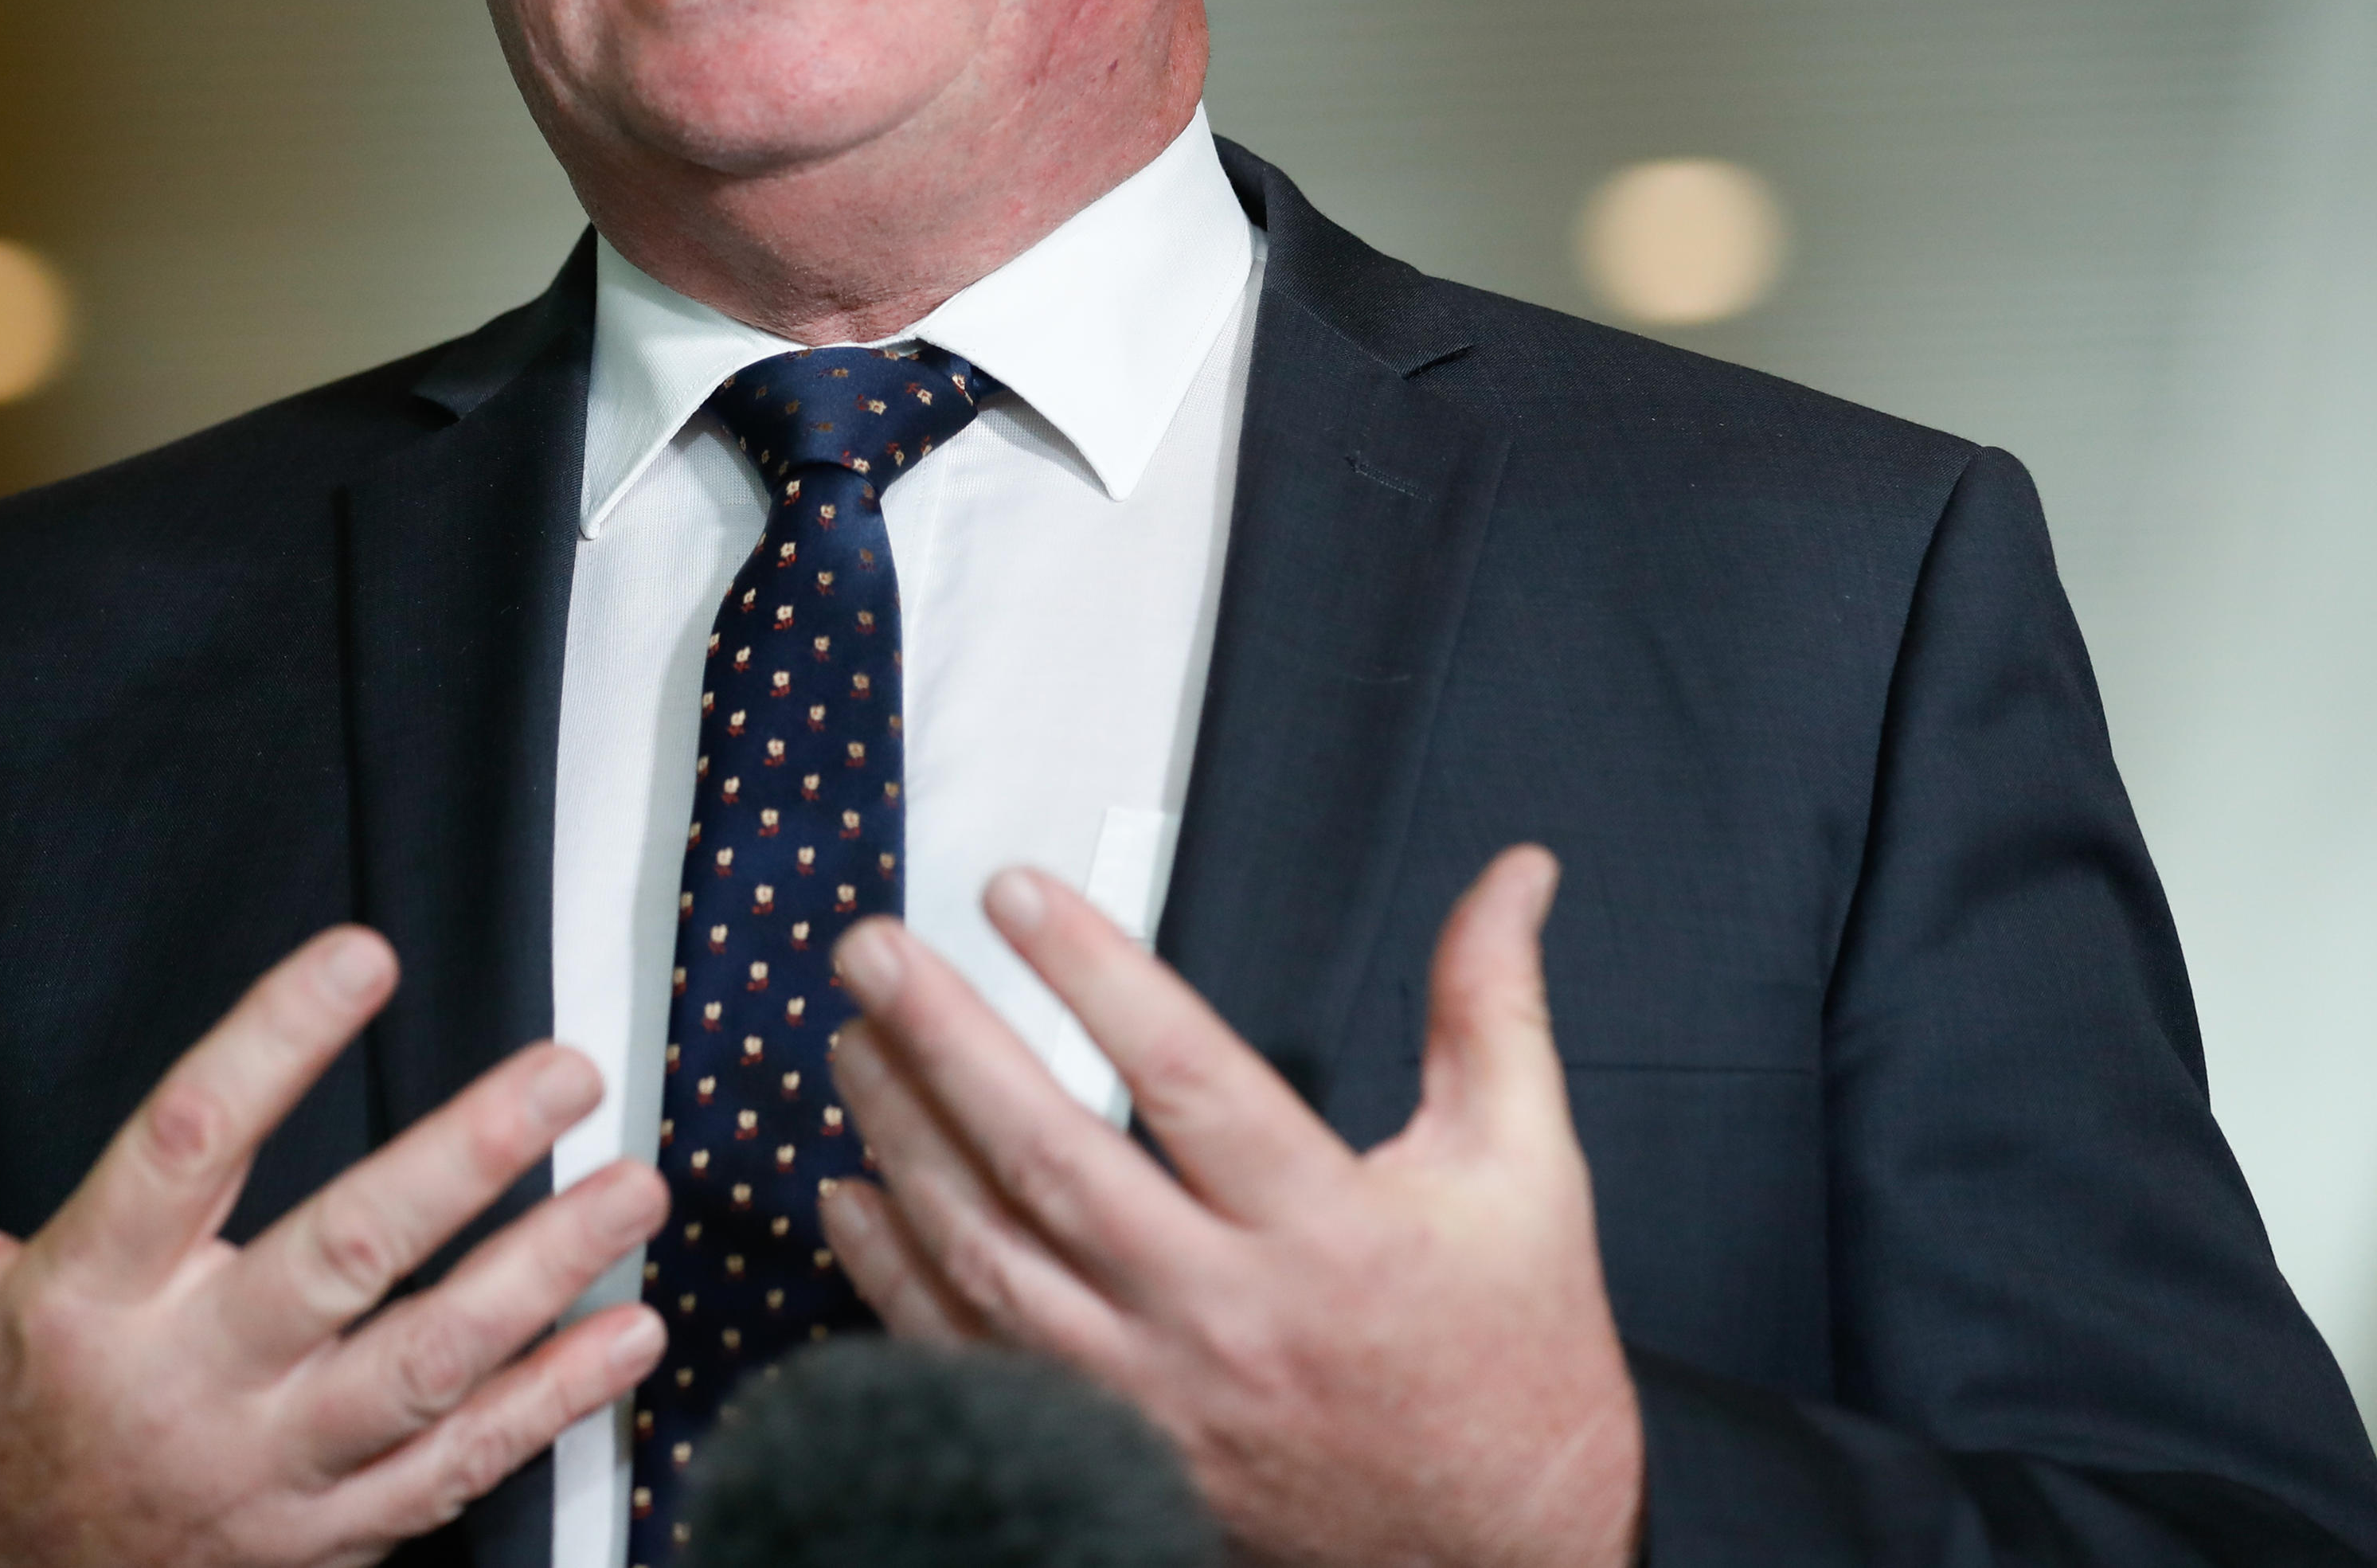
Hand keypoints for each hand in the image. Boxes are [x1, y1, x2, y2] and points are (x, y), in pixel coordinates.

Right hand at [0, 926, 667, 1567]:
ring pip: (425, 1368)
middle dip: (463, 1159)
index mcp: (81, 1300)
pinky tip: (634, 1333)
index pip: (189, 1146)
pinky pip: (457, 1471)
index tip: (366, 954)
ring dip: (544, 1277)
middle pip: (343, 1258)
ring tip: (637, 1184)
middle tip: (565, 1064)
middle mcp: (187, 1386)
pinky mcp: (328, 1540)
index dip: (277, 1043)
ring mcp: (268, 1474)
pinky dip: (554, 1406)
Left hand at [817, 848, 1639, 1567]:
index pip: (1189, 1078)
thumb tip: (1514, 876)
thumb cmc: (1509, 1355)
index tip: (1014, 890)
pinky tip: (852, 1197)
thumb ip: (1493, 1010)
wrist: (1498, 1552)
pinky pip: (970, 1361)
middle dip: (944, 1042)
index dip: (1094, 974)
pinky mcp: (1112, 1453)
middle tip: (873, 949)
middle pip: (1054, 1162)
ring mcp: (1155, 1398)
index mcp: (1331, 1235)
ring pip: (991, 1259)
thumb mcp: (1524, 1170)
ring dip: (904, 1142)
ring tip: (852, 1040)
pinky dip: (894, 1280)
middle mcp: (1228, 1318)